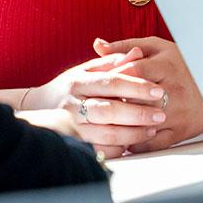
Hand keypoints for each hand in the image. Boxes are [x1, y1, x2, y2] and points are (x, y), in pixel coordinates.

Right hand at [20, 47, 168, 158]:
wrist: (41, 106)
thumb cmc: (72, 85)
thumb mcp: (88, 68)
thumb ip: (114, 61)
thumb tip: (138, 52)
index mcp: (78, 82)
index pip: (112, 82)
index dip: (137, 87)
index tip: (158, 90)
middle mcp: (73, 104)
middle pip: (109, 111)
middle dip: (138, 114)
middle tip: (161, 114)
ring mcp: (72, 126)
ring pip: (106, 134)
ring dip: (133, 134)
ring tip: (152, 130)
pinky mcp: (75, 144)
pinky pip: (101, 150)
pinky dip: (119, 148)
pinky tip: (133, 143)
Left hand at [92, 35, 202, 153]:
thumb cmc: (182, 64)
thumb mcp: (158, 48)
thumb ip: (126, 47)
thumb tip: (97, 45)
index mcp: (167, 65)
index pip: (134, 70)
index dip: (113, 77)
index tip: (99, 83)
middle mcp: (174, 89)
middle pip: (136, 98)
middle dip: (113, 102)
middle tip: (95, 105)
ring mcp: (178, 112)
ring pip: (143, 122)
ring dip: (121, 125)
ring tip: (103, 124)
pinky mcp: (180, 131)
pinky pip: (152, 142)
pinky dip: (134, 143)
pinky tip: (121, 139)